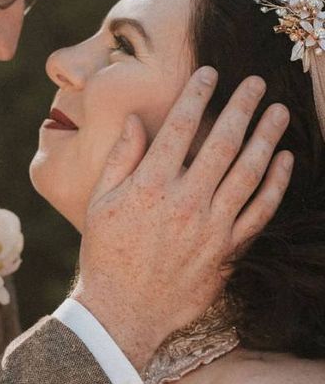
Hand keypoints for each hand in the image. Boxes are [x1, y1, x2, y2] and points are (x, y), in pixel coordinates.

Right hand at [72, 67, 292, 370]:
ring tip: (278, 111)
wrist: (122, 311)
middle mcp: (184, 201)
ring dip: (267, 136)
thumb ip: (121, 159)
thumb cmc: (105, 255)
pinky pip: (260, 210)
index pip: (180, 127)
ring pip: (249, 171)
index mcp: (149, 186)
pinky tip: (285, 160)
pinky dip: (277, 183)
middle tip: (256, 82)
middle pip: (222, 142)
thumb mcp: (99, 203)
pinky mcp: (228, 248)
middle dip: (241, 106)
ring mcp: (211, 225)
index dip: (197, 95)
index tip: (210, 73)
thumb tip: (136, 120)